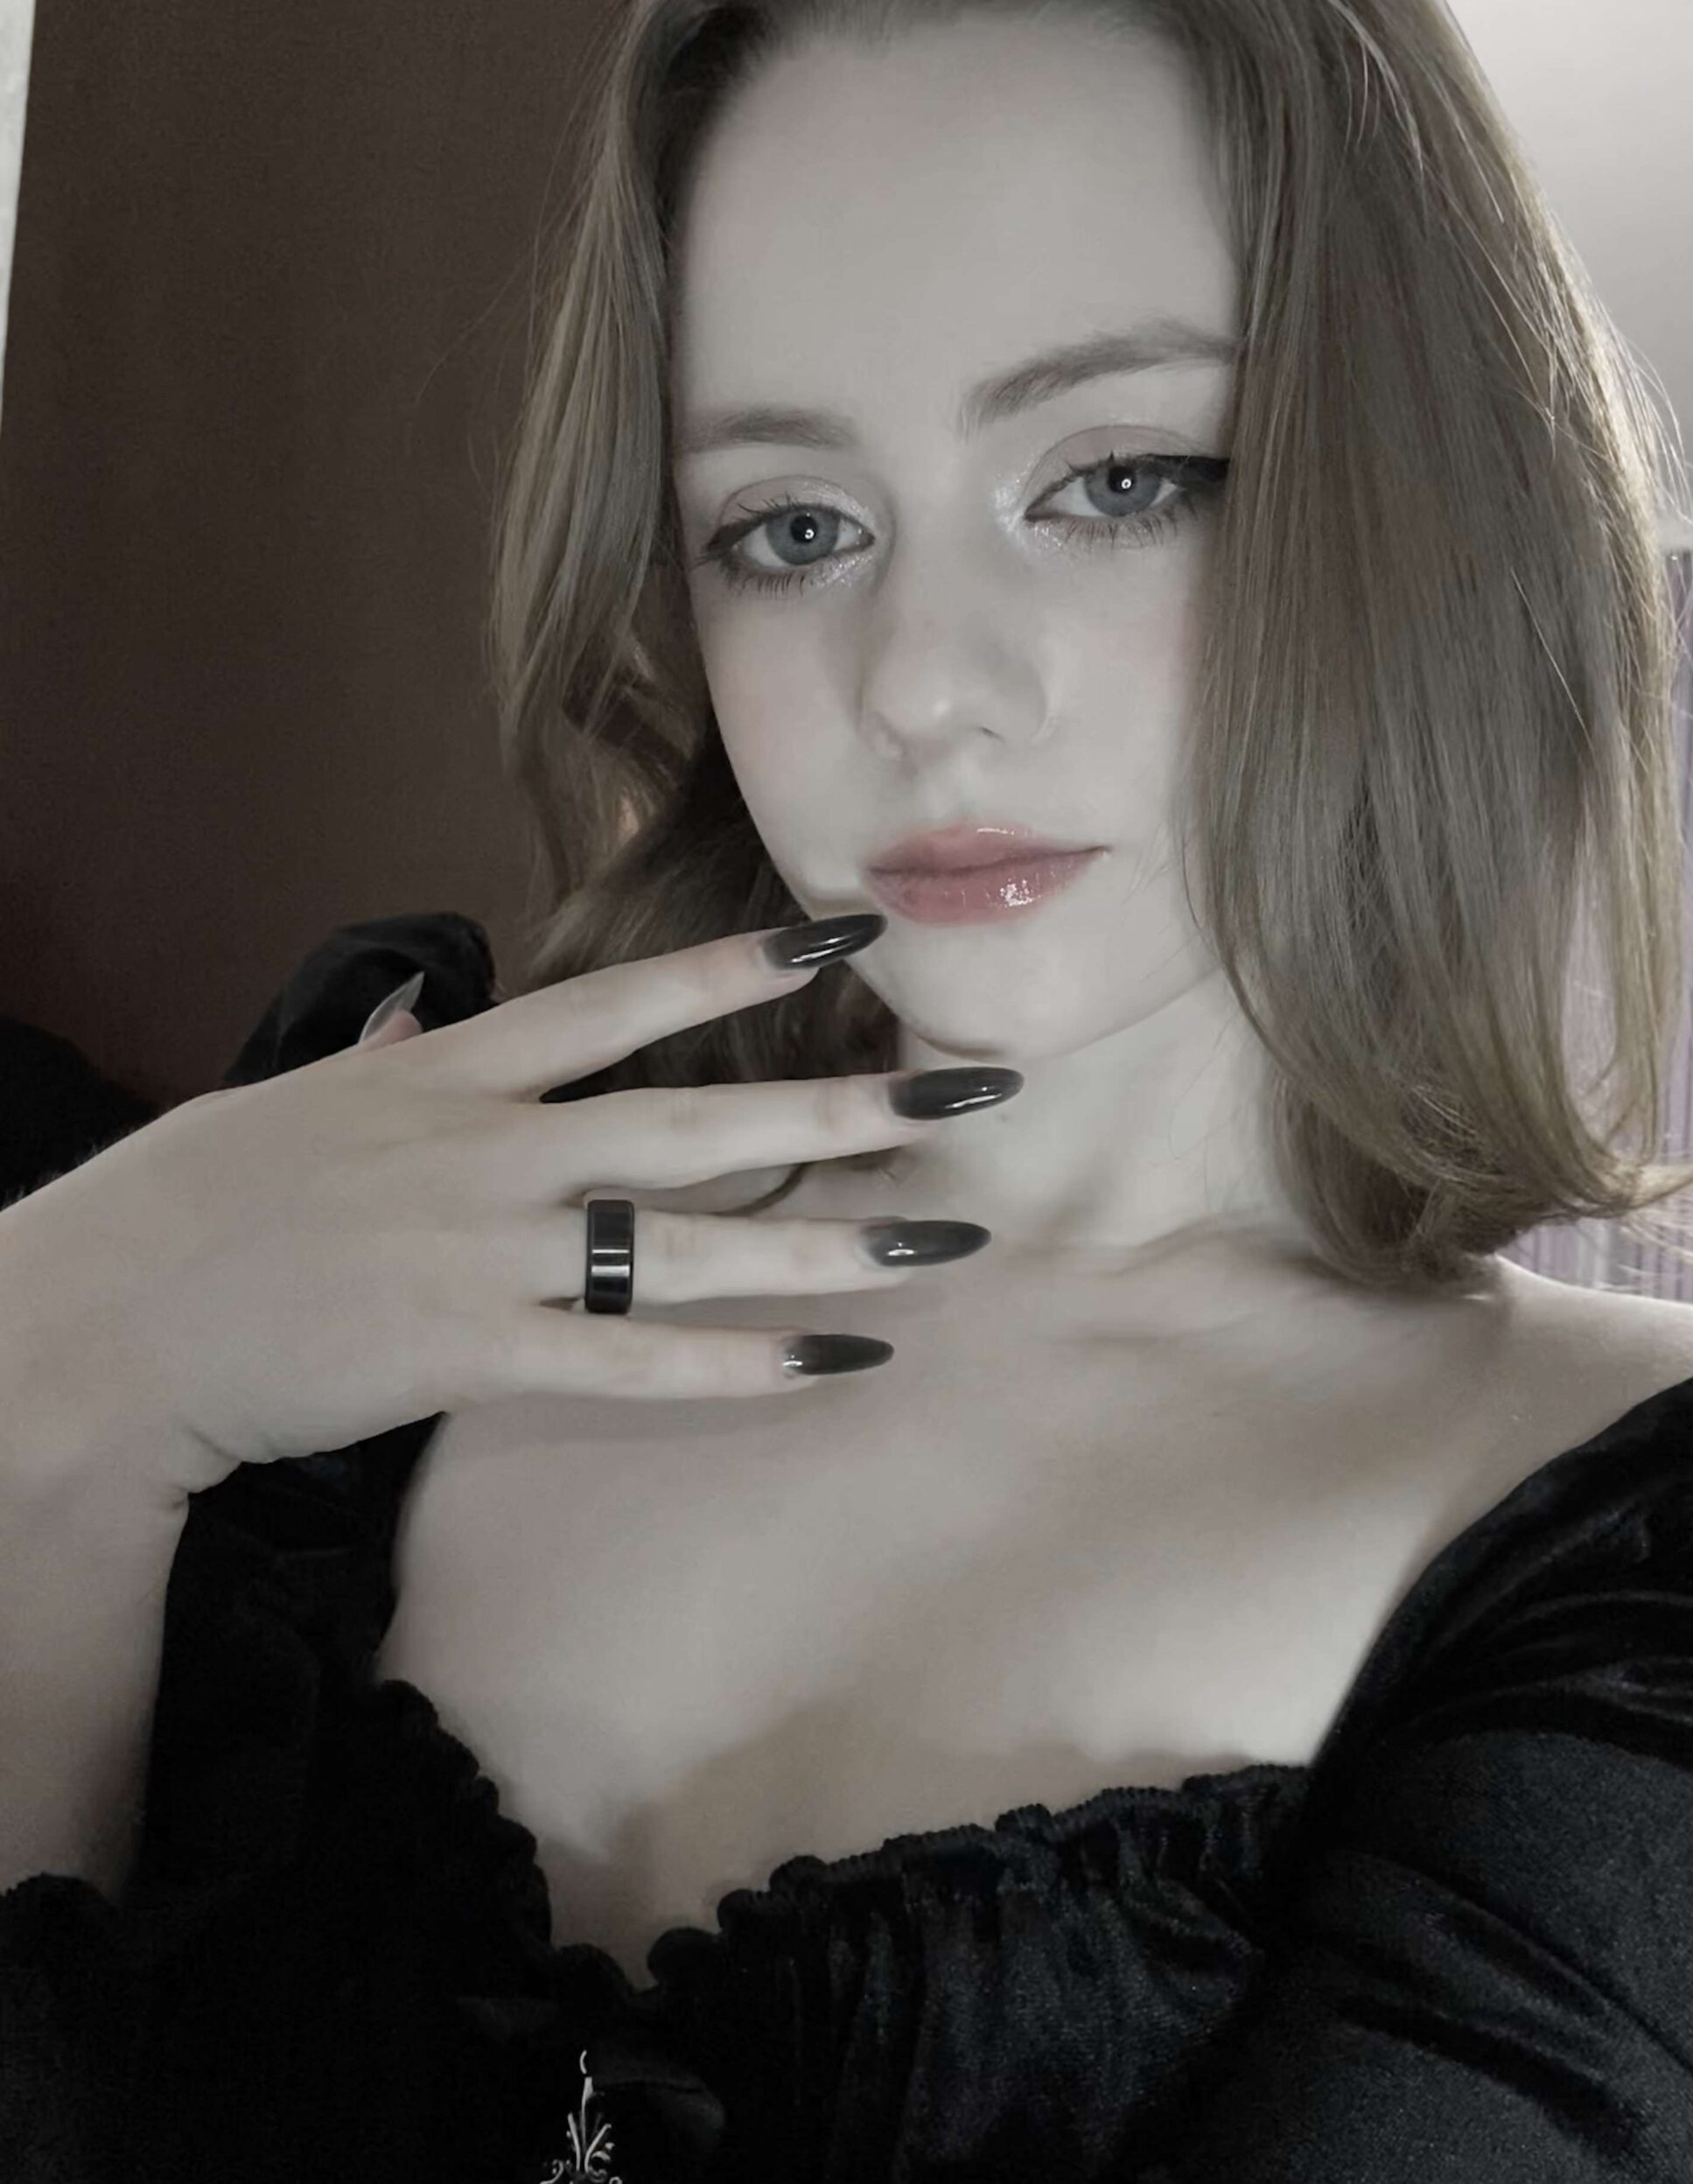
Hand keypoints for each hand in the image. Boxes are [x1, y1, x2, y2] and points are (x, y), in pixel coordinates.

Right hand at [0, 924, 1014, 1500]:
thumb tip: (431, 1019)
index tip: (853, 938)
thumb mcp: (304, 1097)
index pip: (621, 1004)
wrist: (110, 1323)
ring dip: (827, 1241)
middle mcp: (491, 1147)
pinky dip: (735, 1363)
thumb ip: (396, 1058)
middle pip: (698, 1118)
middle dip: (844, 1107)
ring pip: (689, 1242)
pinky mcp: (468, 1351)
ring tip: (945, 1240)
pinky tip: (834, 1362)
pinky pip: (629, 1358)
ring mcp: (485, 1249)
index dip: (742, 967)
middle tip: (973, 1092)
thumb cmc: (203, 1202)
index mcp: (454, 1073)